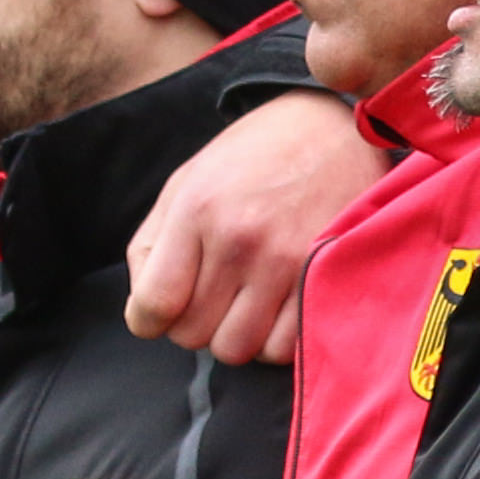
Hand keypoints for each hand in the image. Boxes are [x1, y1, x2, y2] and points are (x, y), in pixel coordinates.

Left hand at [122, 87, 379, 362]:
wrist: (335, 129)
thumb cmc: (253, 159)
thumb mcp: (187, 182)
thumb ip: (152, 245)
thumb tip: (144, 312)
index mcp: (196, 210)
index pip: (153, 305)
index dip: (149, 320)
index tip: (160, 313)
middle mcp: (239, 239)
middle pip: (194, 335)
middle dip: (196, 324)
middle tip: (212, 296)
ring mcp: (286, 261)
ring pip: (238, 349)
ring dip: (237, 334)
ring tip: (246, 301)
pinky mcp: (324, 278)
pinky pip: (283, 348)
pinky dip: (274, 339)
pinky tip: (277, 307)